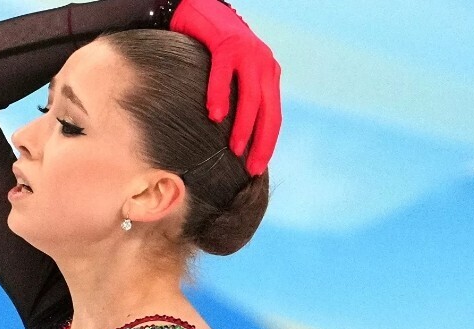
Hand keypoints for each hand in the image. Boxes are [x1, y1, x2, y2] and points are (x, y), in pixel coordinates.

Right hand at [169, 0, 281, 174]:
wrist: (200, 8)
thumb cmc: (211, 47)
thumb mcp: (233, 74)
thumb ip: (238, 96)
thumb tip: (231, 133)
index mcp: (268, 75)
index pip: (274, 116)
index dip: (267, 143)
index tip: (256, 167)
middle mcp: (264, 64)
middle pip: (269, 111)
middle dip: (262, 142)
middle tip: (251, 167)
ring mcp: (248, 53)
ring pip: (251, 96)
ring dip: (244, 125)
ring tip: (234, 148)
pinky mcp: (227, 44)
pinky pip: (224, 75)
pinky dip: (220, 96)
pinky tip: (216, 116)